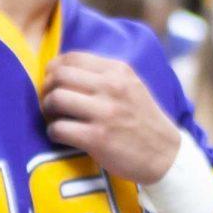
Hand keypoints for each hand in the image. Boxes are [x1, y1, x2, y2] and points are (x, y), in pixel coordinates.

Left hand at [41, 52, 179, 183]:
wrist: (165, 154)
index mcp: (118, 71)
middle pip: (59, 76)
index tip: (53, 82)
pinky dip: (54, 132)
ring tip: (55, 118)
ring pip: (56, 99)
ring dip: (47, 110)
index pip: (71, 57)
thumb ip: (104, 74)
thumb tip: (63, 68)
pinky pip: (59, 128)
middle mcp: (112, 87)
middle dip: (47, 89)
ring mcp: (105, 113)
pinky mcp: (97, 138)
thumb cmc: (142, 120)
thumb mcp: (131, 86)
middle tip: (50, 103)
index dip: (54, 69)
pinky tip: (62, 136)